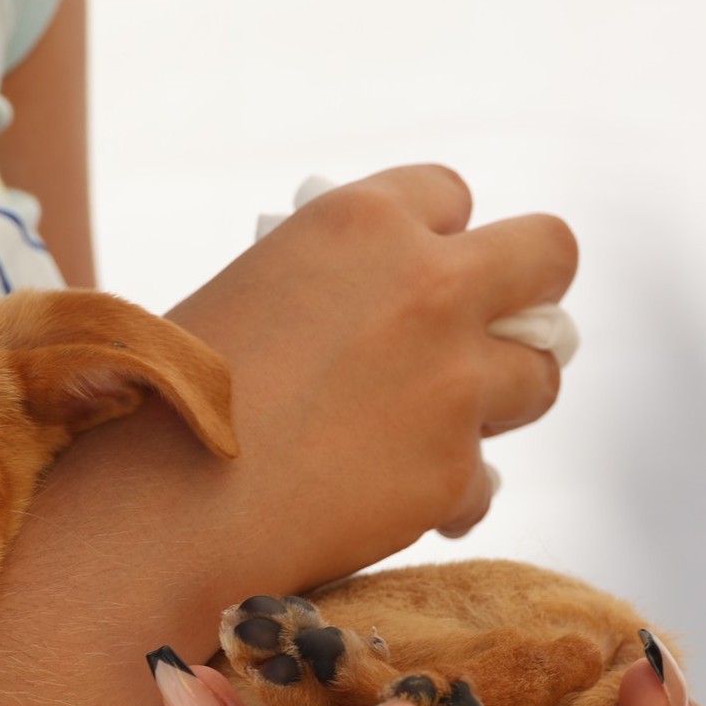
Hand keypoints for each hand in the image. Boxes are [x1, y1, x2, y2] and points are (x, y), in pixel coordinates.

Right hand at [166, 165, 577, 587]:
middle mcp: (426, 288)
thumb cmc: (169, 403)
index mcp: (361, 223)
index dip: (433, 240)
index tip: (411, 277)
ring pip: (540, 375)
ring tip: (428, 429)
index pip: (452, 193)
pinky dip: (445, 495)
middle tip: (488, 333)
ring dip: (496, 400)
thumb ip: (336, 287)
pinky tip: (388, 503)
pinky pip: (484, 481)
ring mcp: (453, 383)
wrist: (156, 513)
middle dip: (527, 292)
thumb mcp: (250, 295)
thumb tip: (389, 313)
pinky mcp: (453, 472)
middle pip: (549, 253)